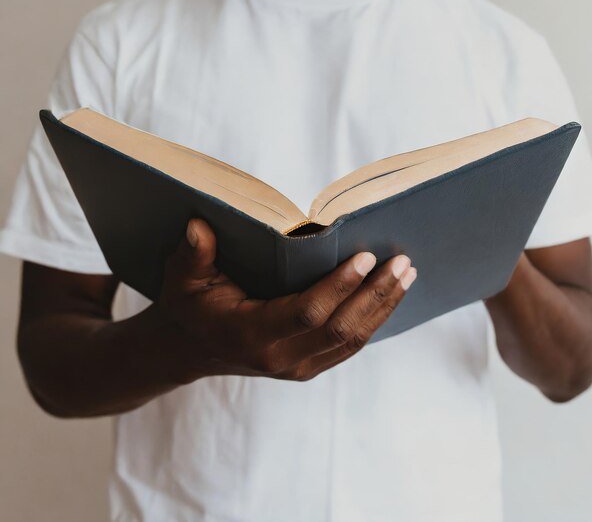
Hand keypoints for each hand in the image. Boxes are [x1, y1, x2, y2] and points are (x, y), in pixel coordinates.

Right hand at [157, 218, 416, 380]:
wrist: (192, 347)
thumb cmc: (189, 305)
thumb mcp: (181, 277)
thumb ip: (193, 253)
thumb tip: (198, 227)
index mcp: (250, 334)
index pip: (307, 313)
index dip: (339, 286)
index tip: (366, 257)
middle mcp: (279, 358)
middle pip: (340, 329)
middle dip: (375, 295)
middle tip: (402, 262)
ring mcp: (297, 368)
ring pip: (351, 340)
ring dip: (382, 307)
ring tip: (406, 275)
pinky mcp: (308, 367)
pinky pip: (349, 345)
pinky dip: (373, 320)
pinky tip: (390, 295)